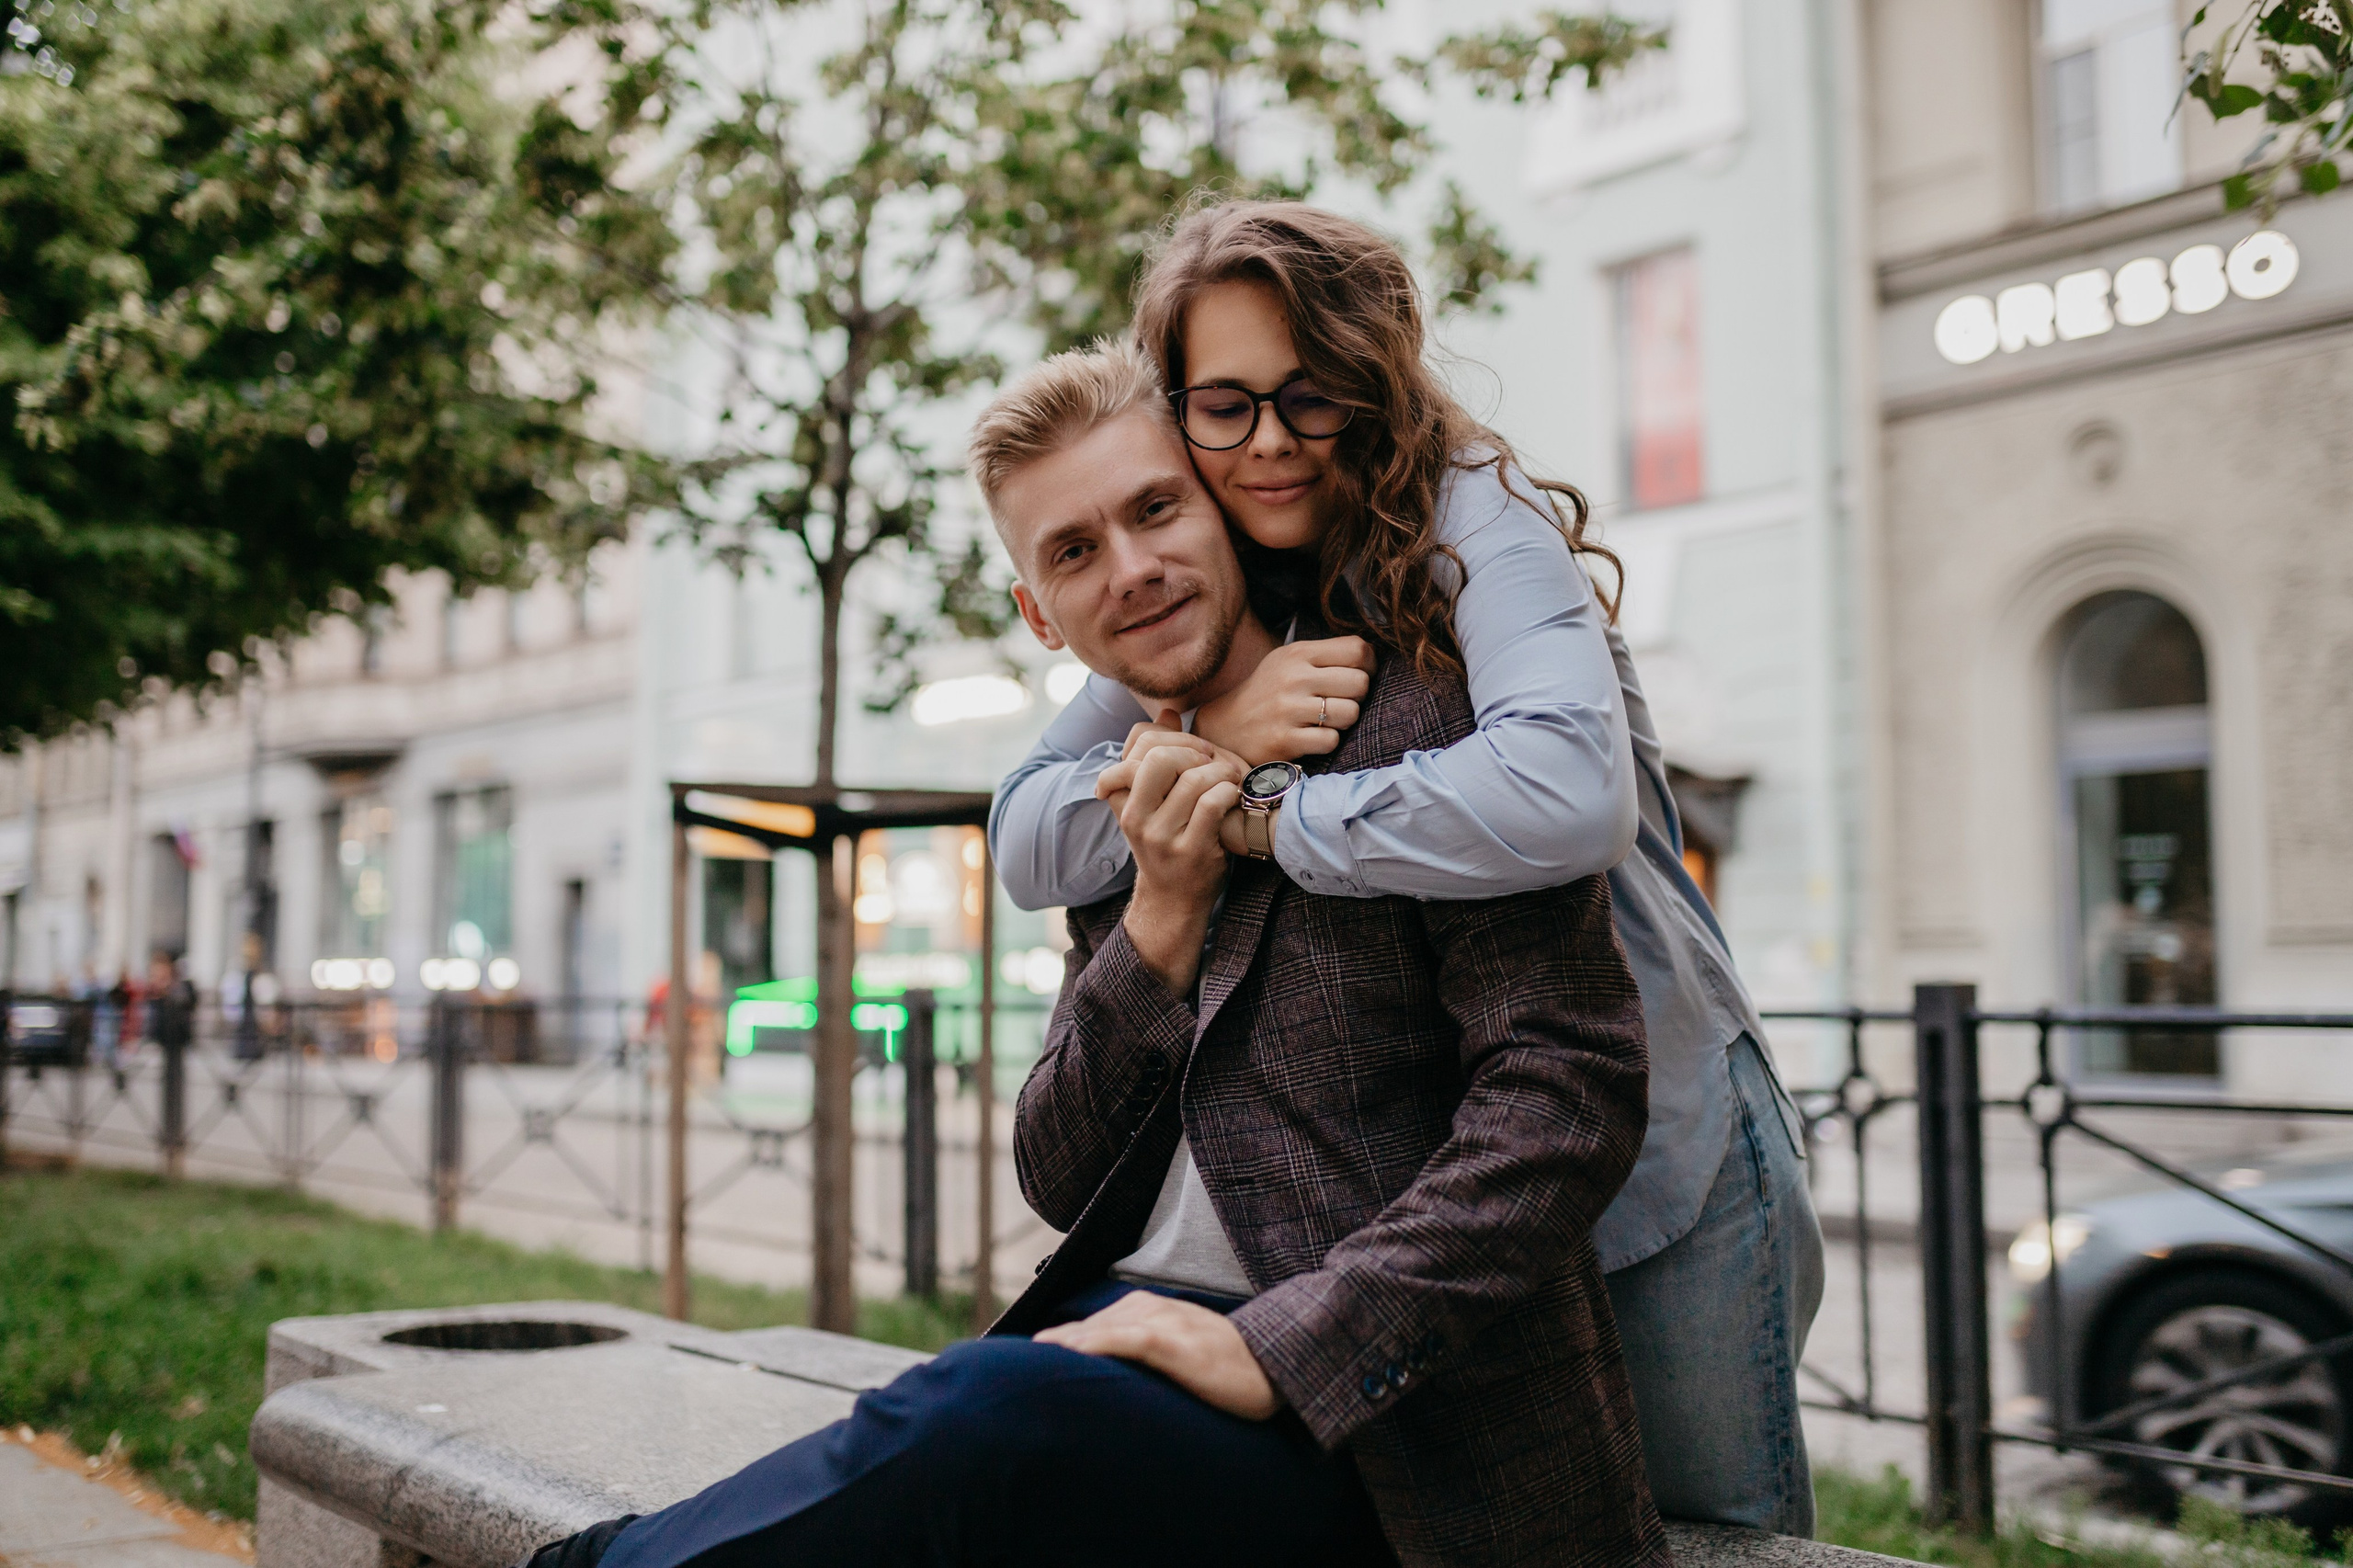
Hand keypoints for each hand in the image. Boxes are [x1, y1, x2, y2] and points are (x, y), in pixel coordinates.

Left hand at [1034, 1291, 1279, 1420]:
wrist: (1271, 1368)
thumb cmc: (1225, 1369)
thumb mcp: (1177, 1359)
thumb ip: (1143, 1360)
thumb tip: (1109, 1389)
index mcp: (1144, 1311)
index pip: (1088, 1328)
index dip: (1055, 1345)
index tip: (1018, 1363)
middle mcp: (1145, 1308)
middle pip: (1083, 1328)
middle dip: (1048, 1348)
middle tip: (1005, 1367)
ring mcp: (1157, 1321)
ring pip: (1094, 1330)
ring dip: (1059, 1346)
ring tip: (1022, 1364)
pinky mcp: (1167, 1340)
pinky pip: (1120, 1338)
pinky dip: (1089, 1343)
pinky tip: (1063, 1352)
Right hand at [1114, 733, 1242, 995]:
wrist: (1174, 898)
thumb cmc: (1169, 839)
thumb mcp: (1153, 802)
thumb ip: (1157, 757)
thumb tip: (1168, 712)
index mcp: (1122, 797)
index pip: (1138, 741)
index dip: (1171, 734)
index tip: (1191, 750)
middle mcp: (1135, 816)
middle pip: (1158, 756)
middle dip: (1194, 749)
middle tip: (1212, 759)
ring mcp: (1161, 835)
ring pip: (1192, 778)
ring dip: (1221, 771)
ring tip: (1229, 779)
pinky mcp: (1190, 850)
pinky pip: (1212, 802)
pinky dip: (1230, 792)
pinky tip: (1233, 796)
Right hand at [1194, 636, 1373, 764]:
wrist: (1226, 727)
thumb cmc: (1268, 692)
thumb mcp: (1288, 662)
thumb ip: (1324, 656)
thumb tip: (1370, 657)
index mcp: (1298, 653)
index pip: (1357, 649)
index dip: (1368, 665)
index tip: (1359, 675)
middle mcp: (1294, 678)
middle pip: (1360, 682)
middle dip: (1358, 696)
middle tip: (1341, 702)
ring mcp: (1288, 709)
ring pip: (1350, 713)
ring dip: (1344, 721)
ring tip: (1326, 721)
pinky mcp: (1285, 740)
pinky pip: (1331, 740)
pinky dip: (1327, 742)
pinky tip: (1312, 737)